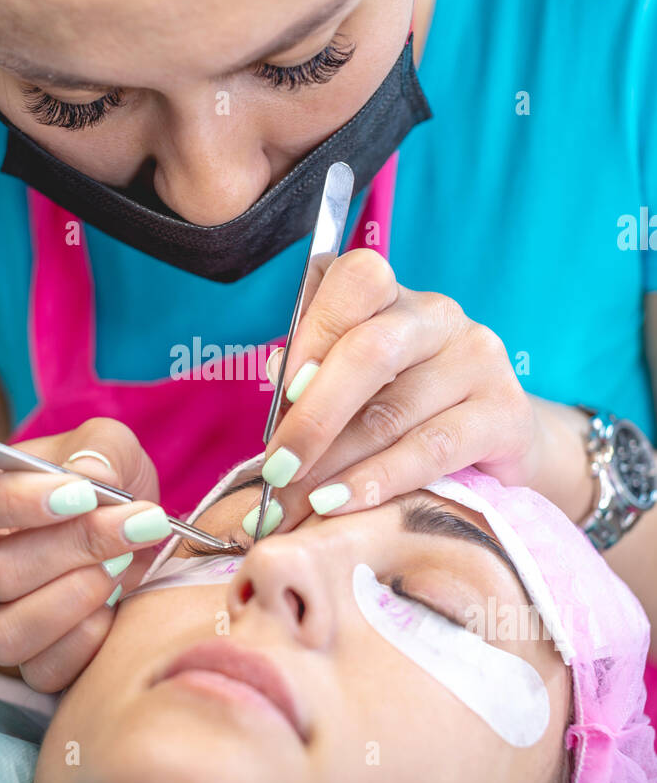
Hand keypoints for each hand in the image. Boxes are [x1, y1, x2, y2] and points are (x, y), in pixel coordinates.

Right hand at [0, 419, 165, 691]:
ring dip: (78, 596)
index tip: (82, 494)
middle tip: (136, 523)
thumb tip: (90, 477)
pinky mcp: (20, 662)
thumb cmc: (96, 485)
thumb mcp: (104, 445)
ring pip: (6, 632)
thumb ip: (99, 450)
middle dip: (75, 547)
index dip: (15, 502)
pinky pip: (41, 670)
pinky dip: (87, 639)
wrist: (124, 536)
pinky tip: (114, 604)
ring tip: (122, 563)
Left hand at [256, 249, 545, 527]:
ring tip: (294, 502)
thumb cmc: (400, 409)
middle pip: (370, 352)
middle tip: (276, 467)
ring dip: (334, 464)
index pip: (356, 280)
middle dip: (314, 416)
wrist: (492, 446)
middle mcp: (437, 316)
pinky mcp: (506, 411)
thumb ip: (312, 378)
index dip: (315, 329)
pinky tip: (341, 503)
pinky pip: (433, 449)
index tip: (283, 388)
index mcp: (391, 295)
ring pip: (393, 412)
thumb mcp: (352, 385)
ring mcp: (478, 359)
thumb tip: (277, 388)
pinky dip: (379, 481)